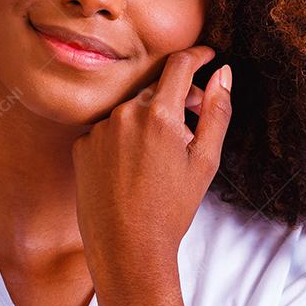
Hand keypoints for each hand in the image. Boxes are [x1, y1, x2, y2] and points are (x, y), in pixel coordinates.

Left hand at [70, 46, 233, 277]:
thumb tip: (223, 73)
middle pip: (156, 88)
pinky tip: (132, 168)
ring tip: (159, 158)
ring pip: (132, 109)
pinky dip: (123, 139)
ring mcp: (99, 129)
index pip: (180, 65)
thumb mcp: (205, 160)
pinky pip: (108, 129)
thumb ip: (217, 111)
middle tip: (192, 121)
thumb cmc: (172, 209)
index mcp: (159, 114)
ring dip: (149, 120)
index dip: (197, 55)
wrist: (127, 249)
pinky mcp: (81, 144)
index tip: (207, 56)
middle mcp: (125, 114)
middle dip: (177, 97)